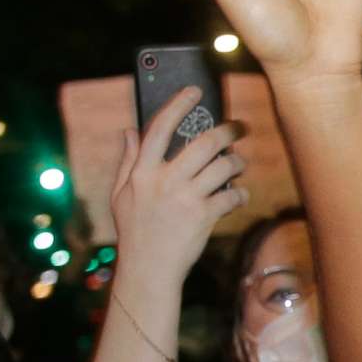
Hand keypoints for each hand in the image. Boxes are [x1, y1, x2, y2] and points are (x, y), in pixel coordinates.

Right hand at [111, 86, 246, 286]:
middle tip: (239, 127)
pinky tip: (238, 195)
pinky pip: (232, 197)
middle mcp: (164, 181)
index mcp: (142, 172)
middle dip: (228, 130)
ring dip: (238, 162)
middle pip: (204, 142)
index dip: (178, 104)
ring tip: (239, 163)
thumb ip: (127, 161)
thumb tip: (128, 130)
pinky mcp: (204, 217)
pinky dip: (241, 194)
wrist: (149, 270)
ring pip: (224, 167)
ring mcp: (185, 199)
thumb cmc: (135, 231)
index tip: (194, 91)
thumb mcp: (120, 195)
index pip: (159, 127)